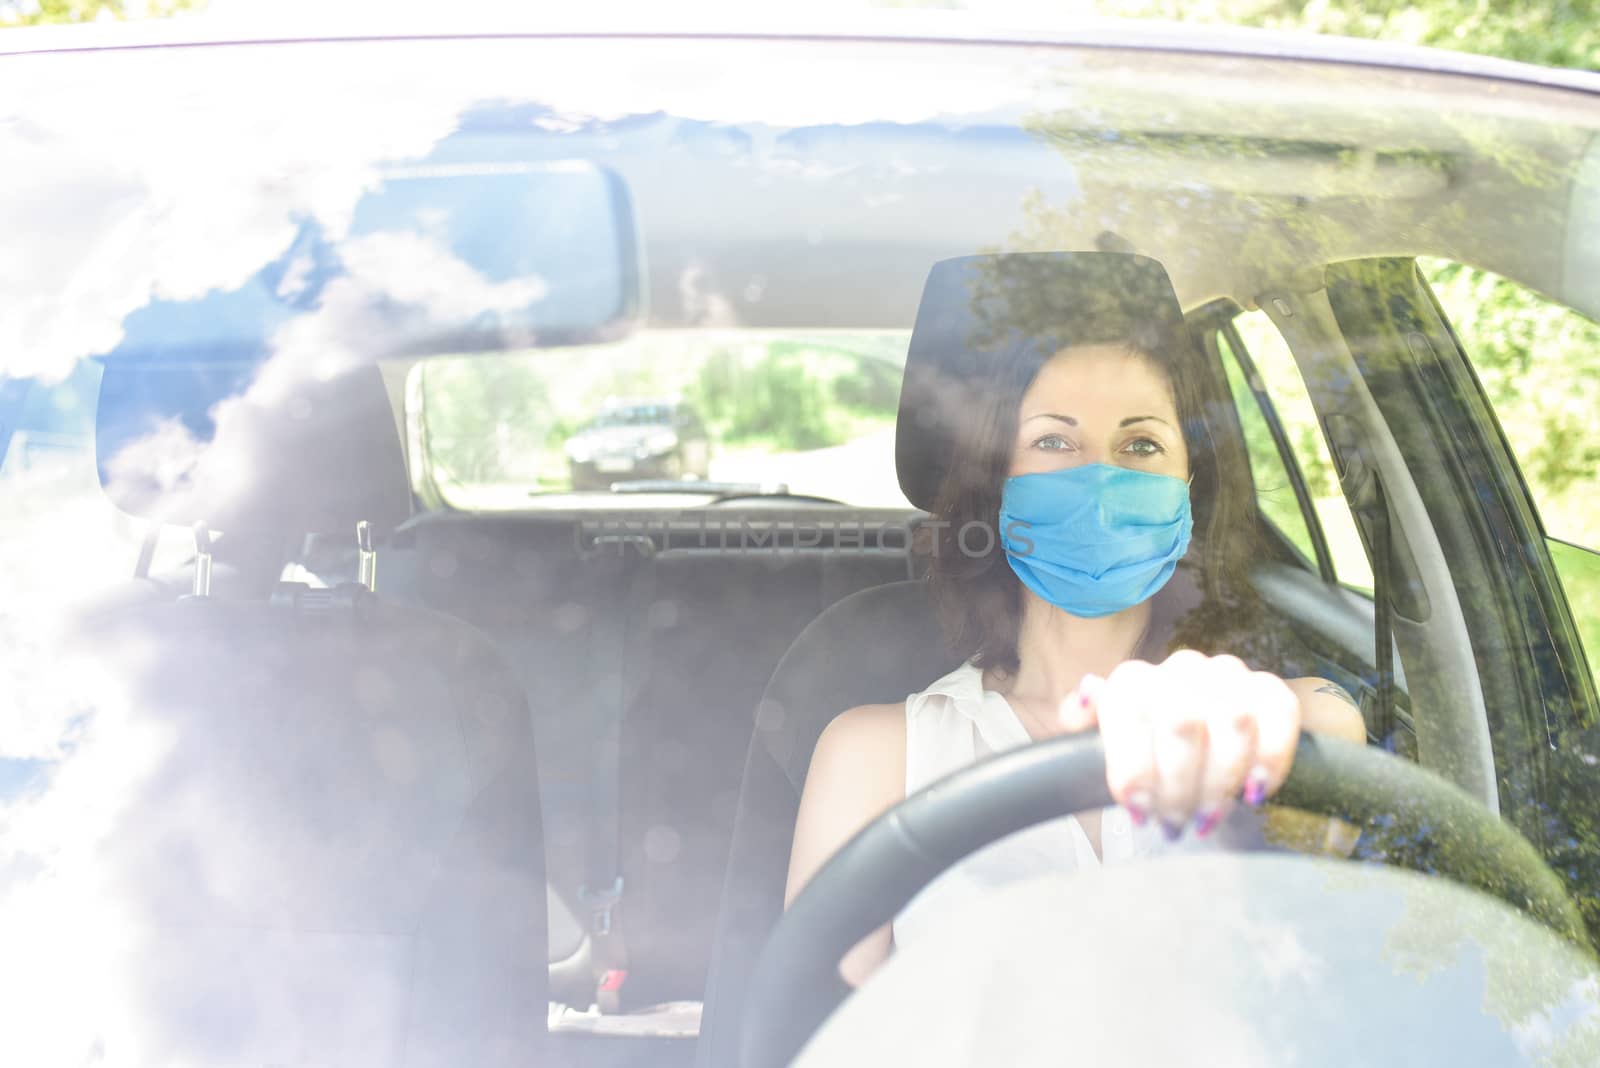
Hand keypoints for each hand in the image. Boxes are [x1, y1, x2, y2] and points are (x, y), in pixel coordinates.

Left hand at [1059, 650, 1302, 838]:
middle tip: (1173, 823)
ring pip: (1233, 719)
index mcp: (1135, 679)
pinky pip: (1279, 712)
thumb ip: (1083, 719)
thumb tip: (1084, 696)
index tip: (1137, 810)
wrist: (1194, 743)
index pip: (1130, 711)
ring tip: (1207, 818)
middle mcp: (1181, 668)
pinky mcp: (1268, 692)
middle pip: (1182, 721)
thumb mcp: (1102, 740)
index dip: (1133, 765)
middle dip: (1178, 785)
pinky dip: (1271, 757)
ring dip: (1221, 780)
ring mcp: (1228, 675)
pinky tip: (1255, 792)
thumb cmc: (1144, 750)